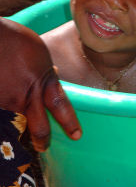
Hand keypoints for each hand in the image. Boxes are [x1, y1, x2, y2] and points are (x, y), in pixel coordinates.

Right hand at [0, 17, 81, 151]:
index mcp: (43, 80)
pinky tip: (7, 116)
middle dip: (42, 140)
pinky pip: (2, 118)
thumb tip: (53, 76)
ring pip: (17, 127)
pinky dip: (5, 119)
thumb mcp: (40, 53)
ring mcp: (7, 101)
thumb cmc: (16, 40)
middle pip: (39, 128)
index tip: (76, 135)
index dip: (70, 123)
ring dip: (19, 130)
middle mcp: (27, 95)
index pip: (61, 107)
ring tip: (20, 132)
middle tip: (43, 145)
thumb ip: (46, 71)